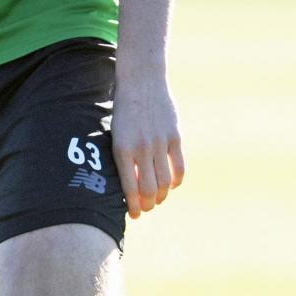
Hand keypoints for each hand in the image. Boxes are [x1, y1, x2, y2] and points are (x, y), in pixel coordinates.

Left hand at [112, 68, 185, 217]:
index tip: (134, 215)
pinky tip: (172, 184)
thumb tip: (129, 187)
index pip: (129, 189)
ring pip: (165, 182)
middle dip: (148, 205)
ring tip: (158, 199)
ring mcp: (159, 142)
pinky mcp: (175, 136)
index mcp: (121, 149)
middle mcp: (141, 148)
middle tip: (146, 208)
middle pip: (149, 189)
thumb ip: (123, 158)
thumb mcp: (116, 134)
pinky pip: (179, 167)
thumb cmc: (123, 110)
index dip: (133, 207)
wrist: (141, 81)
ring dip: (162, 196)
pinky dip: (176, 181)